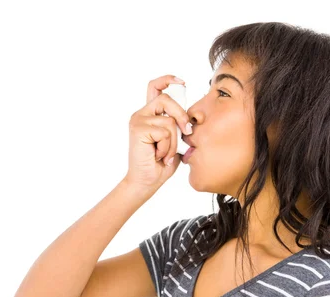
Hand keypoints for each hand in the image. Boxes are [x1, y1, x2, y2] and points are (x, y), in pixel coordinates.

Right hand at [123, 75, 191, 190]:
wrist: (147, 182)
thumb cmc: (161, 164)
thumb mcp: (175, 141)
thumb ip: (179, 126)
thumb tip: (191, 118)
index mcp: (150, 114)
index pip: (155, 87)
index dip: (168, 80)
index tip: (182, 82)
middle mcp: (141, 114)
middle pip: (166, 99)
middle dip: (181, 115)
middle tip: (187, 131)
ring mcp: (138, 120)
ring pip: (169, 120)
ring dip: (174, 141)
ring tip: (166, 154)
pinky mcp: (138, 129)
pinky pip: (164, 132)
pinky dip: (167, 147)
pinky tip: (159, 156)